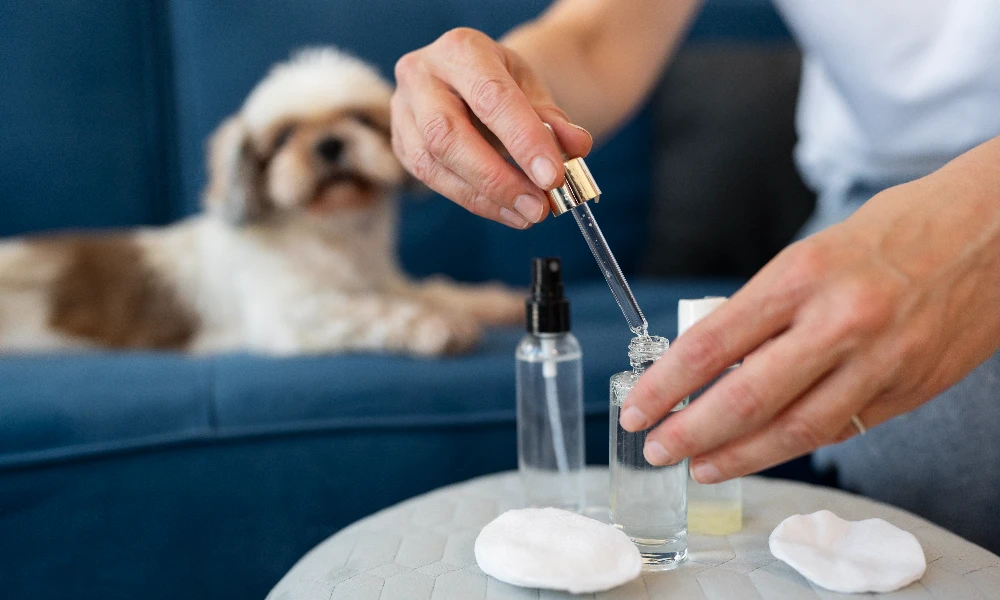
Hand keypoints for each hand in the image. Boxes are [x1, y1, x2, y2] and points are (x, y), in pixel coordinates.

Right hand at [392, 28, 591, 228]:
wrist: (470, 78)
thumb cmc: (502, 84)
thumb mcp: (533, 89)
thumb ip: (554, 119)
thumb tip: (577, 147)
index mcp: (461, 50)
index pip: (491, 97)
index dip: (524, 141)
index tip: (553, 177)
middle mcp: (421, 74)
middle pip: (448, 134)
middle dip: (497, 178)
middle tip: (538, 207)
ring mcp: (403, 110)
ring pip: (433, 163)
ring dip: (484, 197)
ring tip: (527, 214)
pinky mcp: (400, 143)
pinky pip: (431, 180)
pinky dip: (473, 200)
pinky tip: (505, 211)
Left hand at [619, 175, 999, 482]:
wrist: (992, 232)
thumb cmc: (892, 233)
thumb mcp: (812, 253)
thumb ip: (765, 309)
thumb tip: (710, 363)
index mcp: (801, 275)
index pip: (712, 343)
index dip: (665, 385)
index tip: (635, 408)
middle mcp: (838, 321)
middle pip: (746, 397)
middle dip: (691, 433)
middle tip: (656, 450)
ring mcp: (880, 362)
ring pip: (794, 429)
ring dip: (739, 456)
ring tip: (701, 467)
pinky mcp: (909, 390)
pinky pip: (839, 431)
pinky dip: (792, 447)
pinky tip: (761, 454)